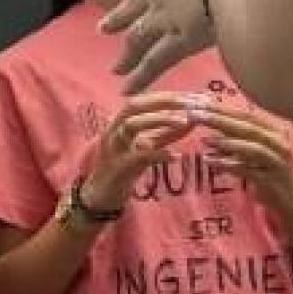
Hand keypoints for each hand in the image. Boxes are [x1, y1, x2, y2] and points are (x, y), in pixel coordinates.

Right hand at [78, 93, 198, 211]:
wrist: (101, 197)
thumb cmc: (124, 170)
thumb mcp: (146, 147)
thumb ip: (165, 134)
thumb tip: (191, 119)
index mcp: (118, 123)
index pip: (141, 100)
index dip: (166, 96)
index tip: (191, 96)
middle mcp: (112, 131)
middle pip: (134, 106)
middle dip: (163, 101)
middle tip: (190, 102)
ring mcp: (113, 149)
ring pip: (132, 125)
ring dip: (160, 120)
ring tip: (185, 120)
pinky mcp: (117, 168)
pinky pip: (138, 157)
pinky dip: (158, 154)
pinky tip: (176, 155)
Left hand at [100, 0, 257, 92]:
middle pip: (132, 3)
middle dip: (119, 19)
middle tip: (105, 29)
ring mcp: (164, 14)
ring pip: (137, 36)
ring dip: (125, 53)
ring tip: (115, 68)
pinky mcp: (177, 41)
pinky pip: (154, 63)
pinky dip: (140, 77)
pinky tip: (128, 91)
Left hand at [190, 104, 292, 238]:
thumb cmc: (271, 175)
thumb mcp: (253, 154)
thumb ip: (236, 141)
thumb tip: (210, 130)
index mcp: (274, 131)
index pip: (246, 115)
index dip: (223, 108)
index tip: (199, 103)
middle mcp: (279, 142)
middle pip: (248, 127)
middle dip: (220, 119)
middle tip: (196, 114)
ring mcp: (277, 161)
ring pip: (252, 147)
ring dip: (227, 142)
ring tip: (204, 139)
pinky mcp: (272, 180)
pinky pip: (249, 170)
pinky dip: (229, 164)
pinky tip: (211, 161)